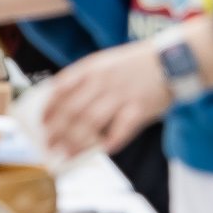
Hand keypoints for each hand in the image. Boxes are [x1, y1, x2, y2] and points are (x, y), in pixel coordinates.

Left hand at [37, 38, 173, 158]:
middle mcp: (103, 81)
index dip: (49, 107)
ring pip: (91, 122)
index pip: (62, 88)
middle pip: (72, 110)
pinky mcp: (139, 108)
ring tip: (67, 153)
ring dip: (76, 140)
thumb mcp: (105, 63)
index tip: (41, 122)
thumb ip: (86, 80)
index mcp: (92, 68)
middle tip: (49, 144)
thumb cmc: (134, 65)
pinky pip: (121, 129)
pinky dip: (111, 141)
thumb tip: (63, 105)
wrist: (171, 59)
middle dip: (57, 130)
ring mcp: (121, 95)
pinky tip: (104, 150)